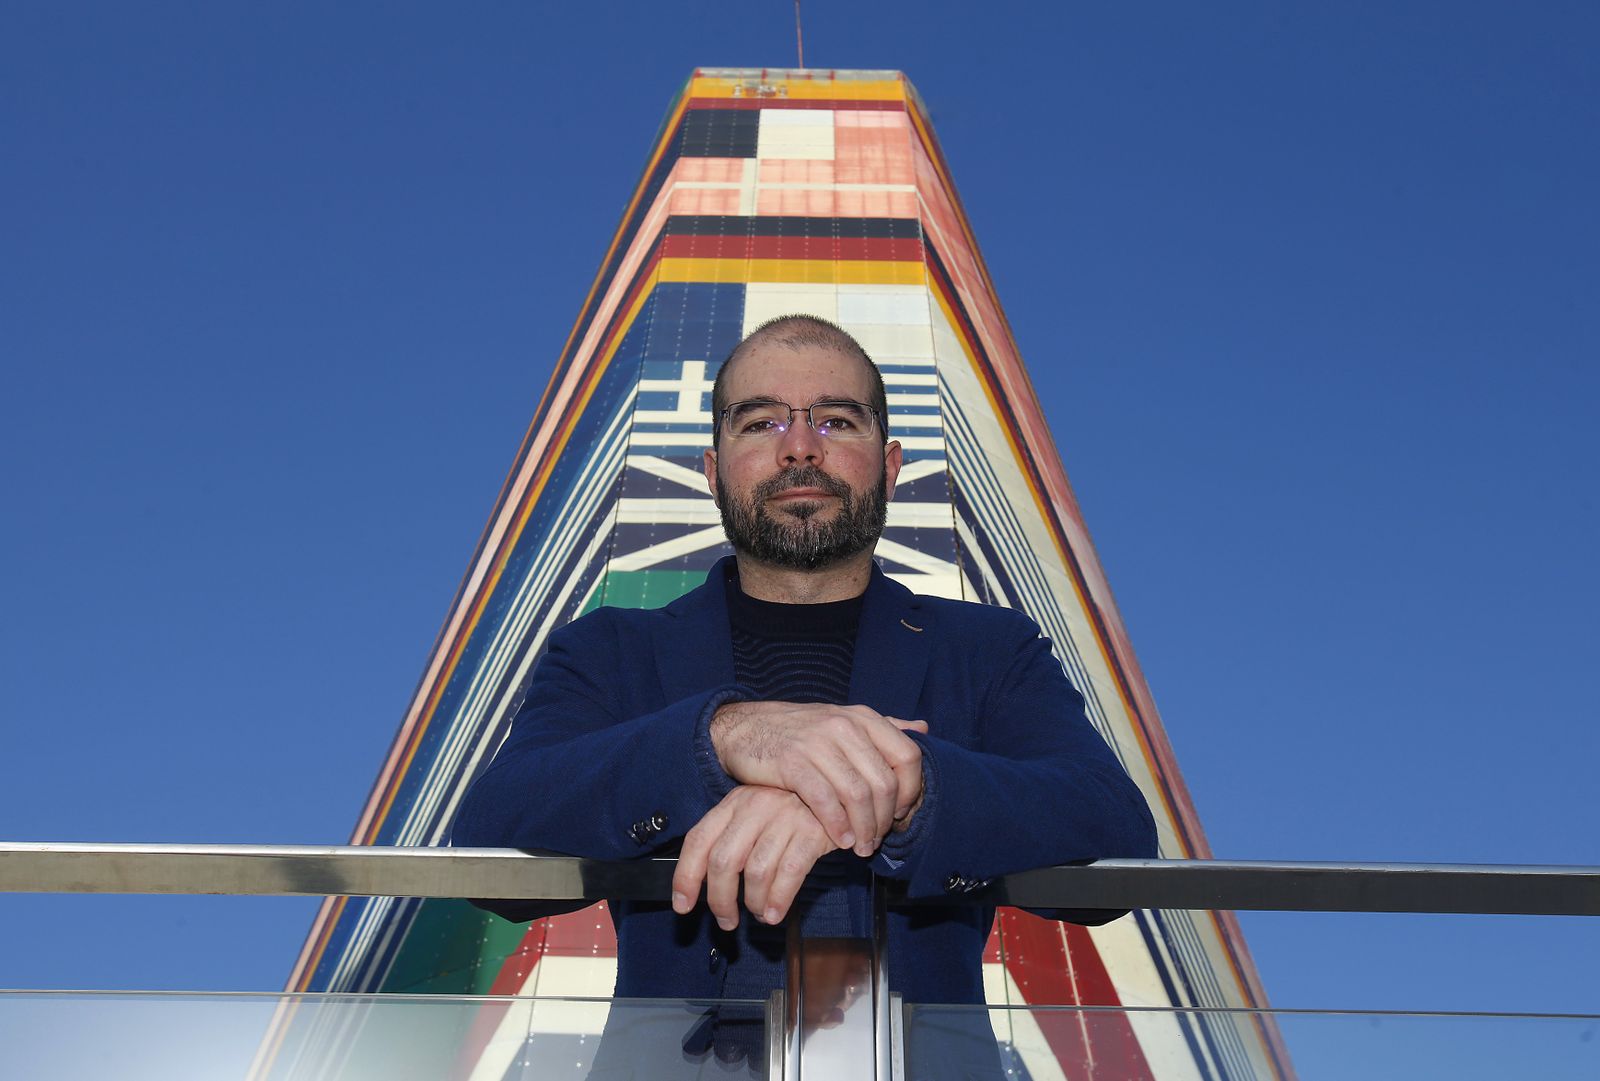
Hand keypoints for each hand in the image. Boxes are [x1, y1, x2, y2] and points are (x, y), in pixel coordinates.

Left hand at [672, 785, 835, 929]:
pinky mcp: (812, 832)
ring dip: (752, 903)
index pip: (698, 841)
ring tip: (758, 913)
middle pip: (724, 862)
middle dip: (720, 900)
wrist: (837, 792)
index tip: (683, 905)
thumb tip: (705, 885)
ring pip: (755, 872)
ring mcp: (784, 818)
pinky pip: (789, 874)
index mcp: (734, 803)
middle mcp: (755, 807)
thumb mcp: (754, 814)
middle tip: (726, 920)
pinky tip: (775, 913)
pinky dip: (778, 900)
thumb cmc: (791, 810)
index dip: (686, 877)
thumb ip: (730, 840)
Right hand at [710, 701, 926, 855]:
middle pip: (884, 783)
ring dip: (864, 829)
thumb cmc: (799, 732)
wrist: (745, 728)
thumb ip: (884, 727)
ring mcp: (817, 742)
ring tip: (860, 847)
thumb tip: (923, 728)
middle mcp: (844, 726)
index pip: (908, 756)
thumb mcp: (844, 721)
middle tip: (877, 840)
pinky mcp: (792, 762)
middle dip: (886, 820)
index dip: (911, 791)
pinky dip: (837, 825)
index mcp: (863, 718)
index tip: (901, 814)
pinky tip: (840, 840)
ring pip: (858, 795)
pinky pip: (825, 800)